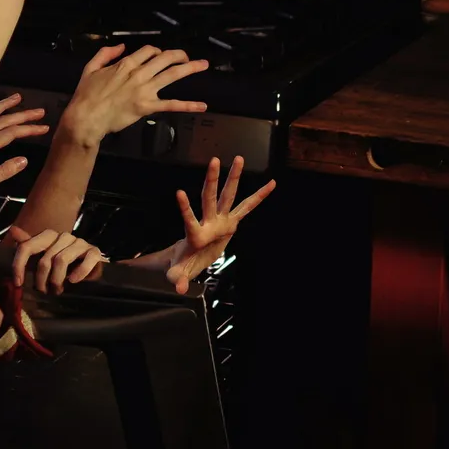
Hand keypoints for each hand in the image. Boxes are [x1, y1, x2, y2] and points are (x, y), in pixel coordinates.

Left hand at [9, 225, 106, 293]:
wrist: (90, 268)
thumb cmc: (64, 264)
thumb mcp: (43, 257)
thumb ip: (29, 246)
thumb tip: (13, 230)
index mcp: (49, 236)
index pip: (27, 247)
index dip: (19, 265)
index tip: (18, 283)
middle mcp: (64, 236)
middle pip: (45, 258)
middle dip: (42, 279)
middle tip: (43, 291)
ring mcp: (80, 242)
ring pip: (62, 260)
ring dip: (58, 280)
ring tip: (57, 290)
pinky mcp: (94, 251)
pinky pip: (85, 261)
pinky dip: (79, 273)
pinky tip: (74, 281)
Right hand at [59, 44, 208, 145]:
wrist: (86, 117)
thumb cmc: (86, 95)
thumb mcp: (90, 68)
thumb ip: (105, 53)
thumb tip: (121, 46)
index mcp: (126, 64)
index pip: (149, 51)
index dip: (157, 51)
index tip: (160, 55)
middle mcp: (138, 73)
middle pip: (165, 58)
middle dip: (180, 55)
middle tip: (187, 56)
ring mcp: (145, 90)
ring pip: (172, 74)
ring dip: (190, 68)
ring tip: (203, 65)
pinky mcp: (147, 106)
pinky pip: (171, 104)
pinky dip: (188, 105)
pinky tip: (201, 105)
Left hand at [165, 156, 275, 293]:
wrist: (194, 257)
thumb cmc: (184, 263)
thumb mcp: (178, 273)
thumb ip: (178, 279)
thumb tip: (179, 289)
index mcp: (195, 234)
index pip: (189, 219)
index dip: (184, 208)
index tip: (179, 192)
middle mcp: (208, 221)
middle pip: (209, 197)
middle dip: (212, 180)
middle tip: (213, 160)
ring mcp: (221, 219)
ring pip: (228, 196)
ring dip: (234, 177)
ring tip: (239, 158)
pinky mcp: (232, 222)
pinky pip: (247, 207)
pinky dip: (259, 197)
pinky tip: (270, 184)